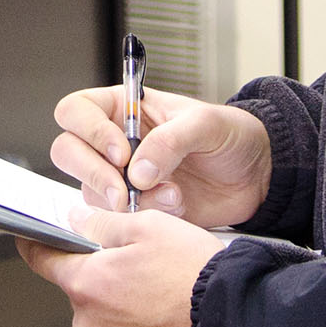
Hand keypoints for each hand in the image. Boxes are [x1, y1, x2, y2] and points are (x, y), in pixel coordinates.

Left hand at [18, 207, 223, 326]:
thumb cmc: (197, 277)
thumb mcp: (150, 227)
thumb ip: (104, 223)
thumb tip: (78, 220)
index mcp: (86, 284)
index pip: (42, 260)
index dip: (37, 245)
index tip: (33, 241)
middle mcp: (90, 324)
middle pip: (82, 293)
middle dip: (104, 279)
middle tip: (142, 268)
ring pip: (106, 322)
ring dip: (124, 310)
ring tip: (163, 298)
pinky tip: (168, 322)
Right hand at [47, 85, 270, 228]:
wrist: (258, 175)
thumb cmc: (232, 136)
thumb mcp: (206, 124)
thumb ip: (170, 140)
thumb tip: (137, 171)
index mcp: (123, 108)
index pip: (76, 111)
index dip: (89, 131)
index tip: (121, 151)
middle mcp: (113, 142)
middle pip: (68, 152)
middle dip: (95, 174)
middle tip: (125, 189)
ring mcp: (121, 177)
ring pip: (91, 191)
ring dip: (129, 199)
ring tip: (173, 193)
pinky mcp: (135, 208)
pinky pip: (119, 218)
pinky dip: (147, 216)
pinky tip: (178, 204)